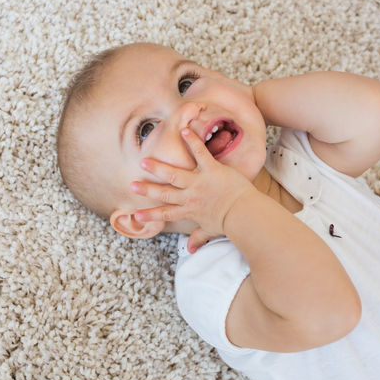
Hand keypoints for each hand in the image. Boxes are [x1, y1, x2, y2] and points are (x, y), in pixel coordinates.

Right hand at [130, 128, 254, 251]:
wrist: (246, 214)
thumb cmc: (230, 223)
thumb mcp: (211, 231)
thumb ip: (199, 237)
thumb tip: (191, 249)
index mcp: (190, 211)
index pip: (166, 213)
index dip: (151, 215)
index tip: (137, 215)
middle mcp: (191, 196)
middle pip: (165, 192)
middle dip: (147, 189)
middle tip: (133, 185)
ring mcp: (200, 182)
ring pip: (174, 174)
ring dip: (158, 167)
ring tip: (144, 161)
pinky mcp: (212, 170)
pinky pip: (201, 153)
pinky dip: (192, 142)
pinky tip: (184, 130)